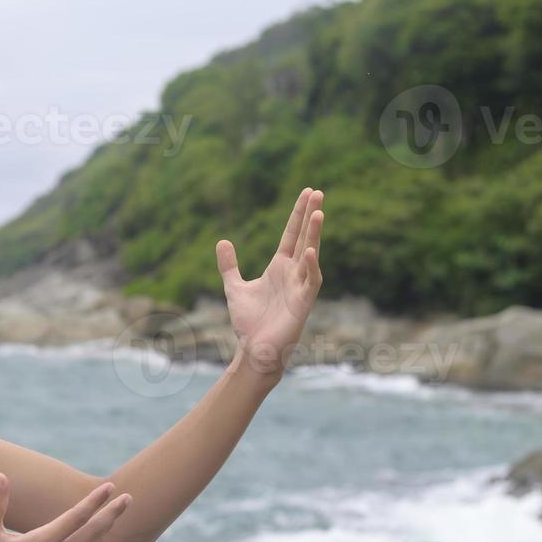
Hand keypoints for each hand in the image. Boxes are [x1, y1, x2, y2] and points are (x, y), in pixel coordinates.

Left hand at [215, 187, 325, 379]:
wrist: (254, 350)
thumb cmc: (250, 322)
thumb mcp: (234, 287)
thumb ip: (229, 265)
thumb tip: (222, 241)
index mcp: (280, 268)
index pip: (291, 235)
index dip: (298, 215)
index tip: (307, 192)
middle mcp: (293, 274)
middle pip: (304, 238)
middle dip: (311, 216)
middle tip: (318, 192)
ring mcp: (300, 287)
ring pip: (311, 255)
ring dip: (315, 235)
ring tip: (318, 213)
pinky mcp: (302, 303)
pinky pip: (311, 282)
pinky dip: (311, 267)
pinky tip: (309, 252)